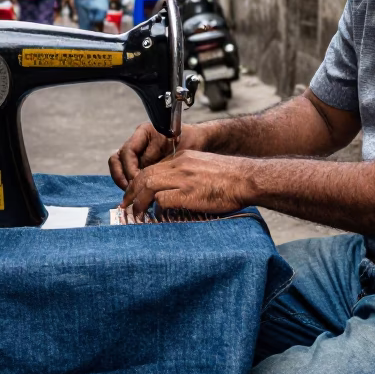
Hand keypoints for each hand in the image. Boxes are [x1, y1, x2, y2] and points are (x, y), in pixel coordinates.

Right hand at [109, 121, 206, 188]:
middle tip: (131, 190)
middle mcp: (137, 142)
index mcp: (145, 132)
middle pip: (117, 159)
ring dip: (123, 182)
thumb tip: (143, 178)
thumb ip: (159, 162)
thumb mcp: (178, 149)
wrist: (200, 144)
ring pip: (118, 167)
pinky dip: (131, 185)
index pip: (127, 151)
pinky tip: (140, 195)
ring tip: (133, 195)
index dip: (130, 168)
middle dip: (121, 177)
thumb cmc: (192, 143)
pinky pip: (128, 175)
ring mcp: (137, 154)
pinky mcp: (140, 165)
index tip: (138, 180)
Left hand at [120, 150, 253, 218]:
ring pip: (148, 185)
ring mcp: (184, 178)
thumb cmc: (231, 179)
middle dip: (131, 192)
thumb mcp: (204, 168)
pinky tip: (156, 215)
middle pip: (145, 175)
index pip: (152, 168)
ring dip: (138, 201)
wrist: (248, 179)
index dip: (139, 182)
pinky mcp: (189, 193)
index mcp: (183, 158)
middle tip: (126, 206)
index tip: (134, 195)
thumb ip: (187, 175)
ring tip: (135, 213)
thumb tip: (173, 192)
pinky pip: (162, 199)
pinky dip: (155, 207)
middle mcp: (180, 165)